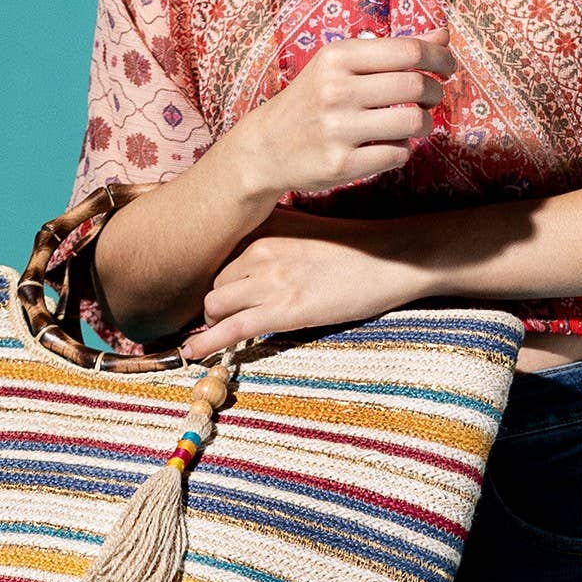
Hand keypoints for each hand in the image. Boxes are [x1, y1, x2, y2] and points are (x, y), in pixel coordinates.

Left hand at [177, 206, 418, 360]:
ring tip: (218, 332)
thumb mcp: (304, 229)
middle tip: (226, 316)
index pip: (218, 255)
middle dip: (215, 302)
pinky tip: (192, 353)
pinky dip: (207, 343)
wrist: (390, 258)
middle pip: (213, 282)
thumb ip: (273, 237)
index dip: (215, 279)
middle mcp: (259, 249)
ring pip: (214, 304)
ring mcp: (270, 280)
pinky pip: (232, 328)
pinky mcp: (284, 310)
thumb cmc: (353, 246)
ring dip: (212, 321)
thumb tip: (248, 255)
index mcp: (264, 227)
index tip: (214, 293)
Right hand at [232, 25, 456, 201]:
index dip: (440, 59)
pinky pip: (398, 154)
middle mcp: (336, 90)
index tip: (447, 67)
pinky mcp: (341, 164)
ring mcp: (337, 129)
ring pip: (413, 123)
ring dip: (423, 124)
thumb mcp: (343, 64)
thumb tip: (443, 36)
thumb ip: (394, 49)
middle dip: (435, 93)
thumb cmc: (313, 99)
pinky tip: (387, 144)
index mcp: (337, 57)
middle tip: (430, 99)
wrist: (266, 146)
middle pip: (417, 87)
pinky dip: (401, 149)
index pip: (409, 51)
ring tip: (413, 123)